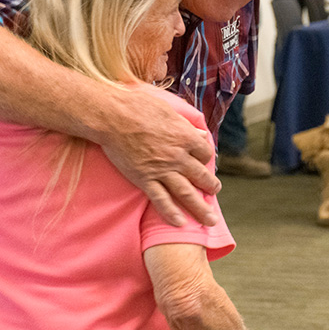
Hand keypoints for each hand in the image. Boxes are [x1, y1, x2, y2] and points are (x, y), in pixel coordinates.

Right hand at [100, 88, 220, 226]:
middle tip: (216, 192)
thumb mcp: (169, 110)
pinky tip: (180, 223)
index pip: (205, 153)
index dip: (206, 158)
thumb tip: (201, 134)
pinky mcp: (144, 179)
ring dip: (200, 208)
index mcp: (185, 137)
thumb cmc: (138, 106)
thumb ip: (186, 125)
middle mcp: (178, 156)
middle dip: (211, 187)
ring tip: (210, 220)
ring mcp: (161, 170)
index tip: (203, 161)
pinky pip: (160, 200)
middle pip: (201, 176)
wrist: (113, 117)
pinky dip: (171, 213)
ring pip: (186, 193)